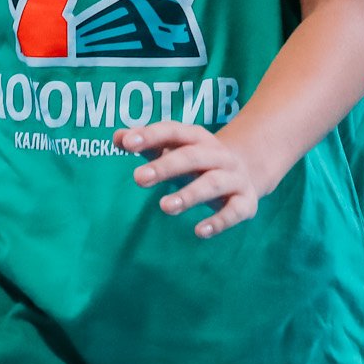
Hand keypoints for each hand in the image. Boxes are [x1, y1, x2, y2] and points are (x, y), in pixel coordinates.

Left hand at [119, 122, 271, 238]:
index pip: (172, 131)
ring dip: (189, 195)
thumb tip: (116, 137)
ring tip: (164, 207)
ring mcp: (234, 177)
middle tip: (139, 178)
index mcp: (197, 137)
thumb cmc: (197, 161)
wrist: (247, 170)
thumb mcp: (174, 149)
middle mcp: (217, 154)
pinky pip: (235, 211)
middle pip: (192, 157)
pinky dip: (219, 222)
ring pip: (212, 183)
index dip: (150, 135)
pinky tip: (200, 232)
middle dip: (166, 166)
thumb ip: (146, 144)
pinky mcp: (246, 202)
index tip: (126, 143)